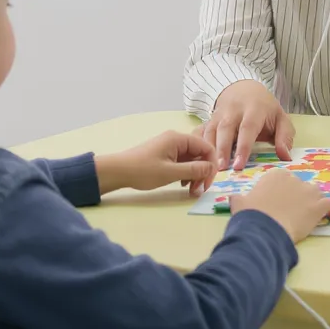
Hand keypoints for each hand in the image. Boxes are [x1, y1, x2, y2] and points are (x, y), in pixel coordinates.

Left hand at [96, 130, 217, 197]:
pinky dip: (185, 173)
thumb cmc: (143, 170)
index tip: (208, 183)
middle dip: (202, 172)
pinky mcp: (165, 154)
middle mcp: (176, 140)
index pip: (206, 148)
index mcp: (179, 139)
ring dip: (194, 174)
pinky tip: (181, 184)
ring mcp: (170, 147)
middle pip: (200, 154)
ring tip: (189, 189)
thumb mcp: (171, 172)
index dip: (211, 165)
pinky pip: (182, 162)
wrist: (118, 171)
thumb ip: (194, 170)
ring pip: (191, 159)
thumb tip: (211, 168)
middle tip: (198, 190)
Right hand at [192, 80, 293, 170]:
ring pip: (210, 130)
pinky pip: (200, 130)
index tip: (238, 165)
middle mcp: (233, 110)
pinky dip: (195, 143)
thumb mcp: (280, 118)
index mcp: (254, 109)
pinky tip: (194, 158)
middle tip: (220, 169)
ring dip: (207, 149)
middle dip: (222, 149)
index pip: (248, 128)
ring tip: (207, 168)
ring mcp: (218, 113)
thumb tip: (285, 156)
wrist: (244, 88)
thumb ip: (284, 136)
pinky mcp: (209, 118)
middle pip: (225, 129)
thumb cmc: (264, 108)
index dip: (243, 147)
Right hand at [231, 167, 329, 242]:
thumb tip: (234, 198)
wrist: (263, 229)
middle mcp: (294, 179)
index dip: (282, 193)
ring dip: (314, 202)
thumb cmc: (250, 215)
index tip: (279, 204)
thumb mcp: (239, 203)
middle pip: (300, 186)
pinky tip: (329, 218)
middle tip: (292, 213)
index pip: (284, 181)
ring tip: (309, 215)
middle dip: (298, 198)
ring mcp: (308, 192)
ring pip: (316, 193)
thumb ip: (239, 198)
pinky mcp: (319, 205)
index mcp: (276, 175)